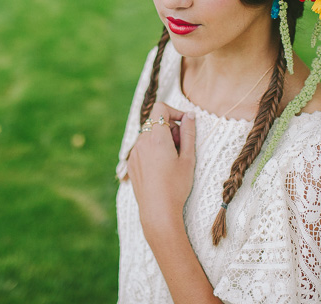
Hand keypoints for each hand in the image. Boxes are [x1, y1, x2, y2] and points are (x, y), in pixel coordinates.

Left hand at [127, 102, 196, 238]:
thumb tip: (189, 115)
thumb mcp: (188, 158)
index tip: (184, 124)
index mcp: (157, 138)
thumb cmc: (176, 186)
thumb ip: (188, 133)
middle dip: (170, 128)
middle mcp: (142, 142)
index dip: (174, 112)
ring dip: (161, 139)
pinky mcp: (131, 164)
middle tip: (181, 147)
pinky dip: (152, 150)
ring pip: (149, 135)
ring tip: (172, 160)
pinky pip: (142, 148)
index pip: (160, 108)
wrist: (158, 211)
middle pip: (156, 122)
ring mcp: (134, 153)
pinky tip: (161, 168)